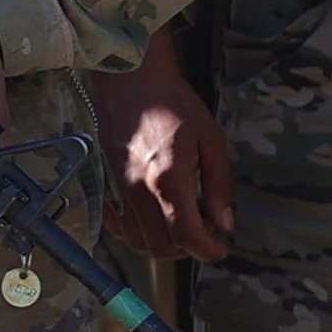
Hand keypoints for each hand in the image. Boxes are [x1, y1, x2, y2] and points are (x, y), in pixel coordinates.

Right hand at [94, 18, 231, 262]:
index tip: (221, 248)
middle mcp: (137, 191)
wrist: (131, 81)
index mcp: (167, 179)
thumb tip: (225, 222)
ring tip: (182, 223)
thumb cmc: (172, 104)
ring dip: (164, 244)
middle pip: (160, 247)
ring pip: (138, 242)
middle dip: (187, 250)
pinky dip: (139, 234)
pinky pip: (119, 228)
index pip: (187, 236)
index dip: (208, 250)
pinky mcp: (106, 186)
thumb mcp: (211, 140)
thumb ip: (220, 185)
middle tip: (205, 231)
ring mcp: (117, 190)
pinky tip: (155, 217)